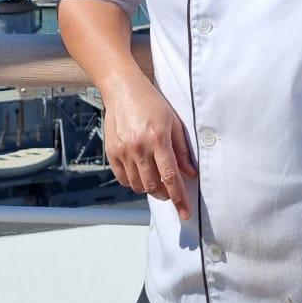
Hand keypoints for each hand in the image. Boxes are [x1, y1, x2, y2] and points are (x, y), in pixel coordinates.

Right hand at [102, 72, 196, 219]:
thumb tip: (190, 173)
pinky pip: (123, 179)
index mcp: (158, 138)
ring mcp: (123, 150)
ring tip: (155, 179)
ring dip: (149, 188)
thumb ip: (182, 150)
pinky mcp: (111, 152)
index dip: (179, 198)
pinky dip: (133, 182)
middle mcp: (139, 147)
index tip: (185, 213)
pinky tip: (141, 174)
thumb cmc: (151, 102)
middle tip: (170, 190)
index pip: (170, 177)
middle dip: (164, 194)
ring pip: (138, 185)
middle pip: (153, 186)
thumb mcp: (173, 122)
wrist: (122, 89)